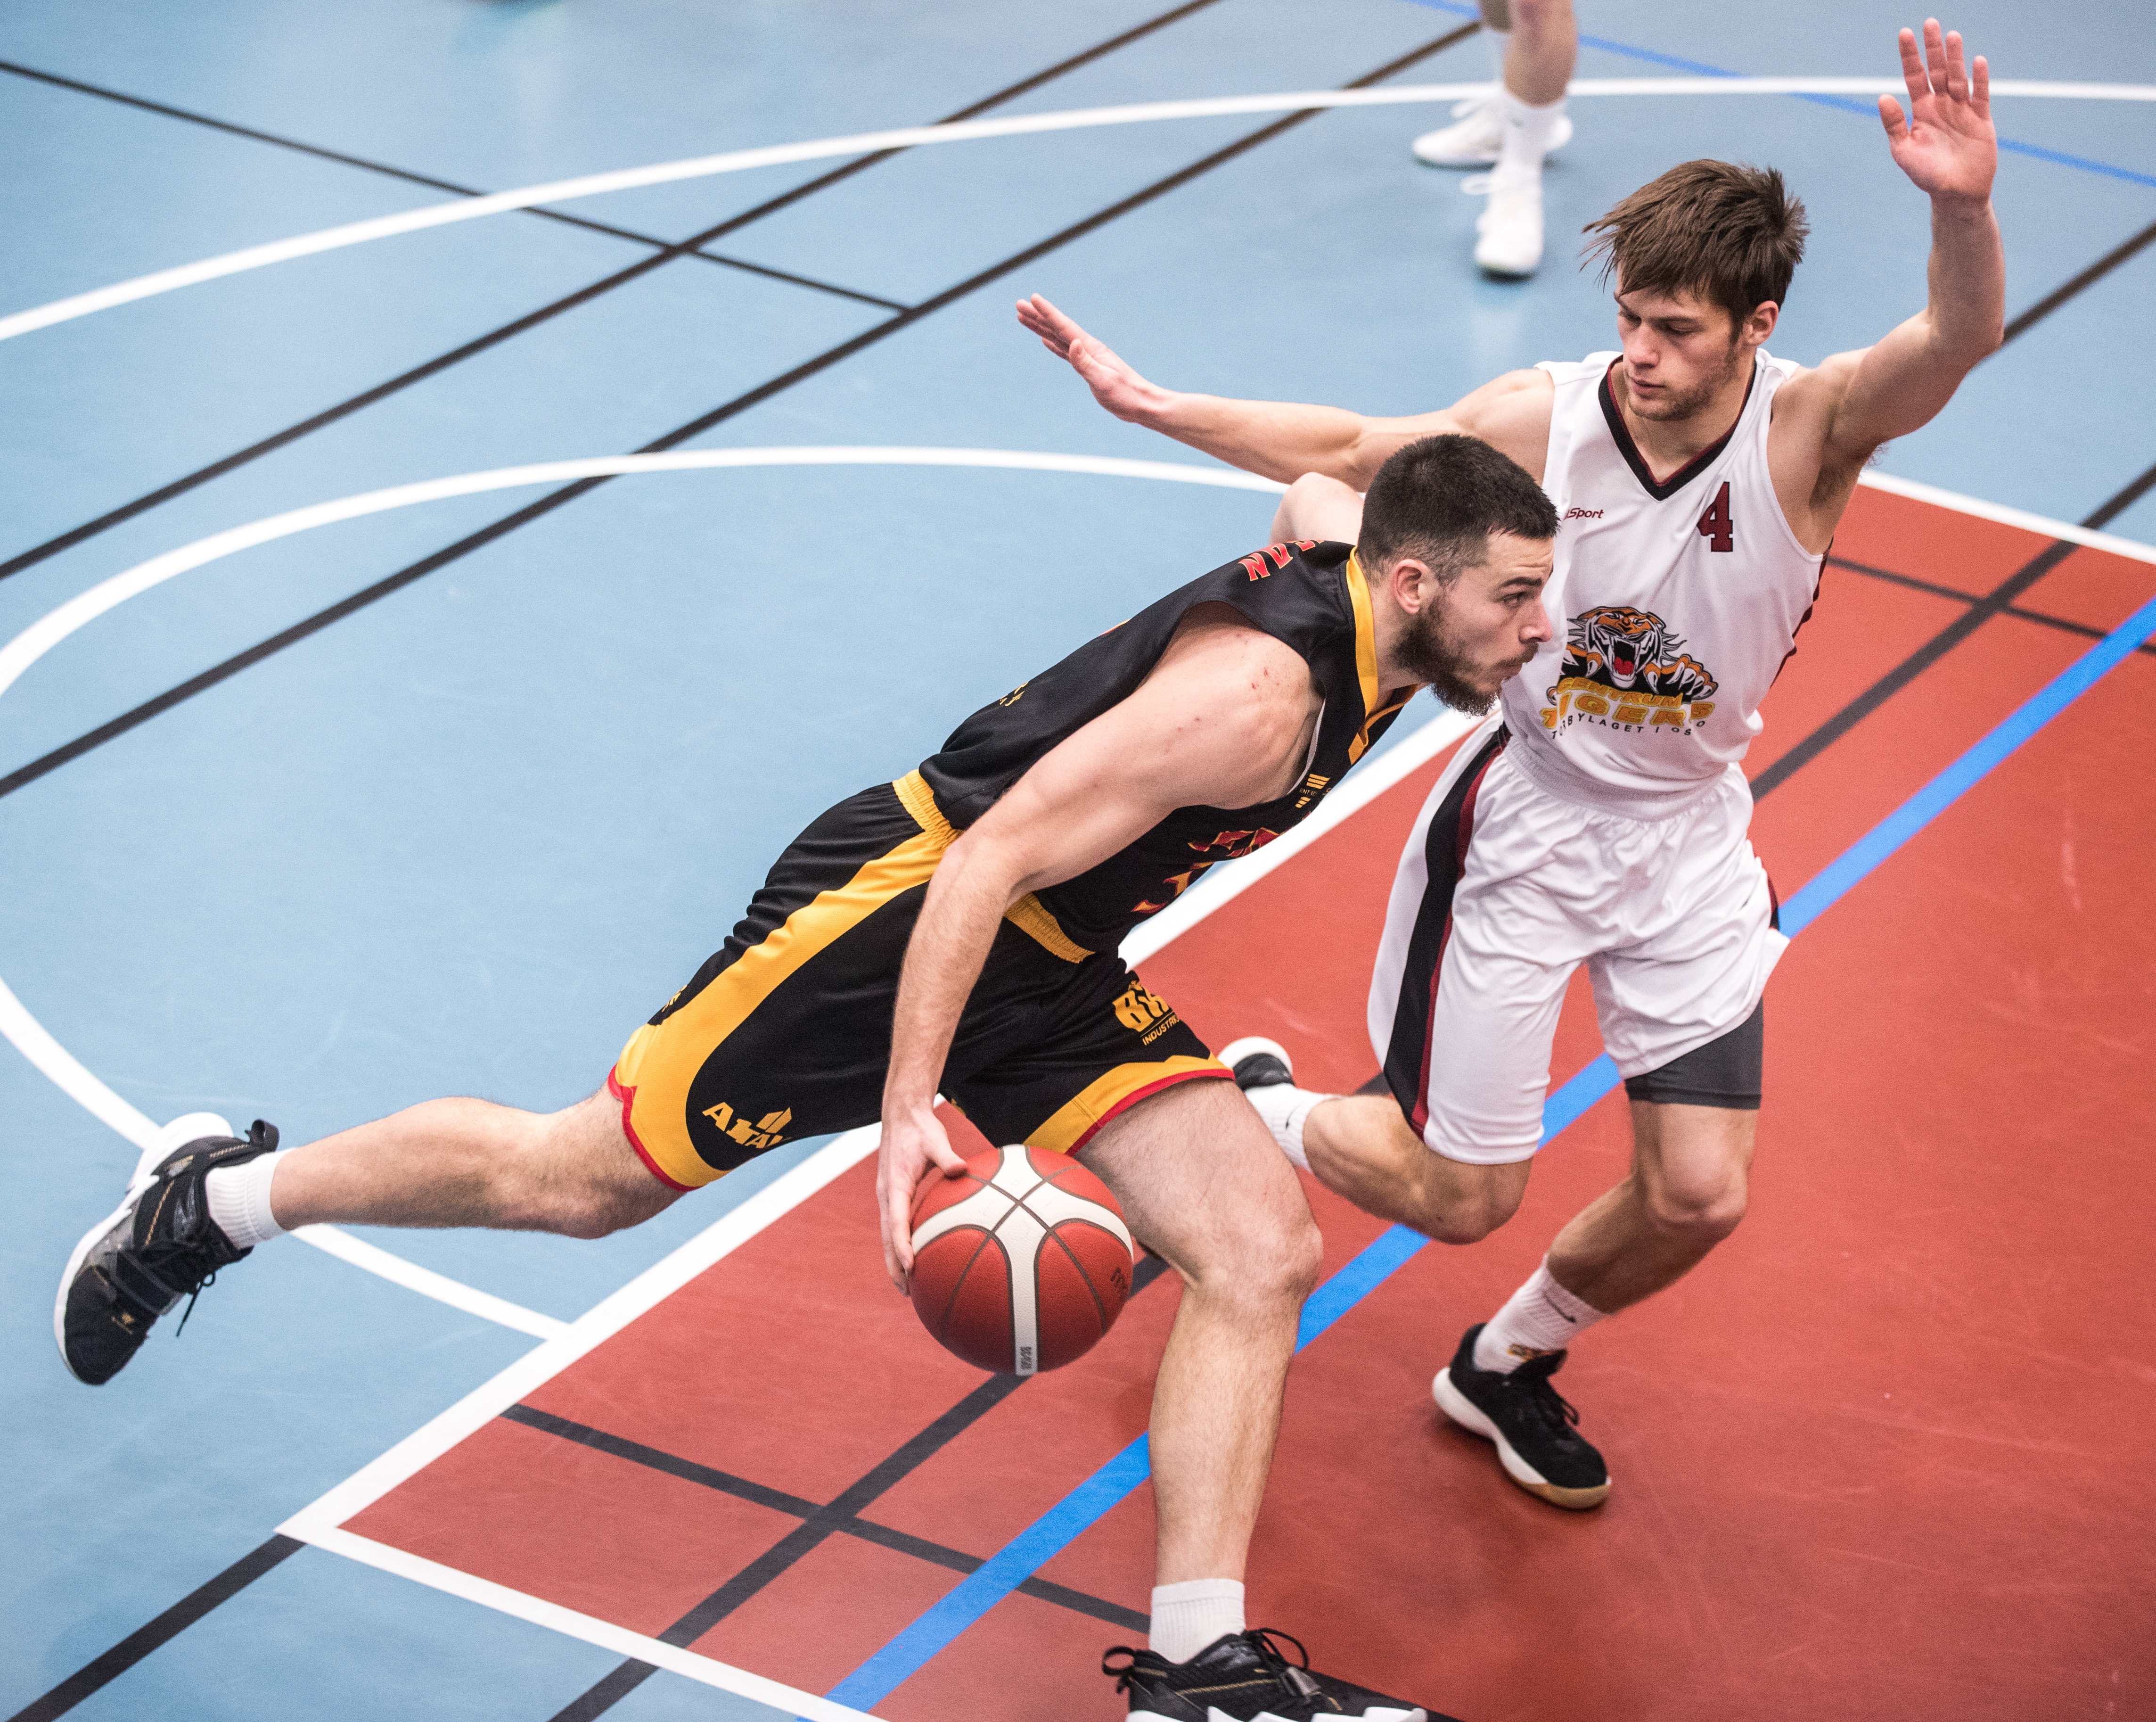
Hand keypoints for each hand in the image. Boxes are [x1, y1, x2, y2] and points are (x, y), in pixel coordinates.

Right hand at [876, 1102, 968, 1293]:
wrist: (902, 1116)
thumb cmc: (920, 1129)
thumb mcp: (935, 1139)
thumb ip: (947, 1156)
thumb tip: (961, 1169)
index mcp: (894, 1185)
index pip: (896, 1221)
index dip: (902, 1245)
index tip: (910, 1265)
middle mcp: (887, 1195)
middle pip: (887, 1237)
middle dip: (894, 1265)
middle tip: (906, 1292)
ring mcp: (888, 1198)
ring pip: (889, 1235)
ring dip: (895, 1261)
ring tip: (907, 1288)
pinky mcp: (894, 1197)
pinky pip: (896, 1226)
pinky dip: (901, 1245)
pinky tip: (917, 1259)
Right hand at [1015, 294, 1170, 423]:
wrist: (1140, 404)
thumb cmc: (1125, 394)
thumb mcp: (1103, 381)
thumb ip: (1086, 363)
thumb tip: (1073, 343)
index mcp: (1090, 348)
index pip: (1064, 327)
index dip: (1047, 313)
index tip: (1033, 298)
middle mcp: (1087, 348)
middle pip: (1057, 328)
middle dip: (1037, 316)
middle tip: (1018, 304)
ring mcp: (1086, 357)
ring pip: (1058, 338)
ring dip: (1041, 327)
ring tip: (1024, 318)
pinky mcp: (1087, 368)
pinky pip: (1064, 352)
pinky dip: (1053, 344)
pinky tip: (1046, 340)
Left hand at [1878, 20, 1994, 204]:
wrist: (1956, 194)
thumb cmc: (1927, 175)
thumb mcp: (1904, 152)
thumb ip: (1894, 125)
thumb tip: (1882, 96)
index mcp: (1921, 111)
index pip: (1914, 76)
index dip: (1910, 56)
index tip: (1905, 33)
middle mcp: (1941, 105)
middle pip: (1937, 70)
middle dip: (1933, 48)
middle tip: (1929, 22)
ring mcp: (1962, 109)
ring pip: (1958, 77)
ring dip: (1955, 58)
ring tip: (1951, 36)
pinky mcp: (1981, 118)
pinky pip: (1981, 94)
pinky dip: (1979, 78)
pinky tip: (1977, 61)